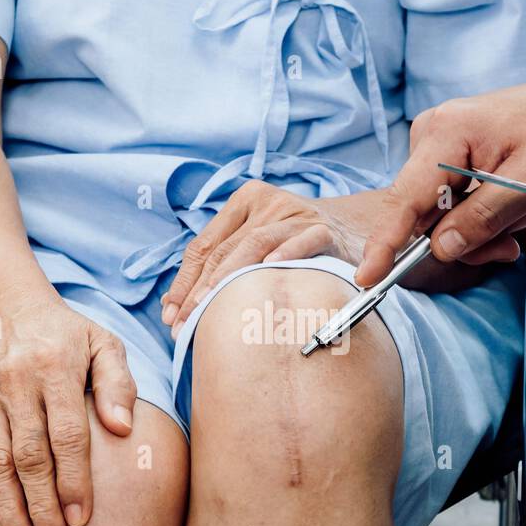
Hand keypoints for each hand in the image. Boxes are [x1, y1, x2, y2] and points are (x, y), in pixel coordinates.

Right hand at [0, 290, 136, 525]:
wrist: (7, 309)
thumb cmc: (68, 335)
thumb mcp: (104, 344)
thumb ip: (117, 384)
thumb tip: (123, 429)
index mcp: (54, 370)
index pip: (65, 434)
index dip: (73, 479)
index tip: (82, 518)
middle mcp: (16, 386)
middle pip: (28, 455)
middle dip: (41, 506)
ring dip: (8, 508)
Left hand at [161, 179, 367, 335]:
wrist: (354, 232)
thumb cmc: (296, 247)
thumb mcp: (257, 246)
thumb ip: (220, 266)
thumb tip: (172, 305)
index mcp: (245, 202)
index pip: (205, 246)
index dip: (184, 282)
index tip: (170, 315)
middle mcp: (268, 203)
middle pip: (224, 249)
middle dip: (200, 290)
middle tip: (184, 323)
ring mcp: (296, 214)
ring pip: (254, 245)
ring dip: (228, 280)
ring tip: (210, 307)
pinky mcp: (324, 229)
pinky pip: (301, 244)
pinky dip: (284, 258)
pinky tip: (266, 278)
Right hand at [356, 30, 525, 286]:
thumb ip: (483, 218)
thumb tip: (441, 248)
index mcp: (446, 133)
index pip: (405, 200)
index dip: (386, 243)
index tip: (368, 275)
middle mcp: (430, 136)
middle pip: (425, 215)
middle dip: (464, 238)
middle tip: (509, 242)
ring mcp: (434, 147)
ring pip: (438, 216)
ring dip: (477, 228)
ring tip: (517, 213)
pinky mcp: (443, 158)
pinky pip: (447, 205)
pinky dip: (476, 216)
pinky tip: (504, 205)